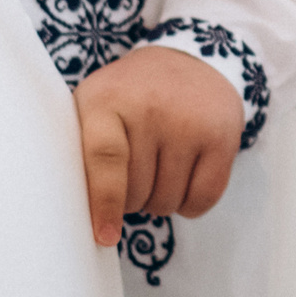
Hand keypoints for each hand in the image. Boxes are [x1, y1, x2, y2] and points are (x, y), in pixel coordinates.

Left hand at [74, 46, 244, 246]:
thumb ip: (81, 152)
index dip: (104, 204)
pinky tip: (184, 177)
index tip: (105, 236)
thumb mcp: (95, 106)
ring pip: (168, 201)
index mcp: (106, 99)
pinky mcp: (222, 136)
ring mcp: (190, 121)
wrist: (188, 60)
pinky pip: (202, 199)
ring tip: (159, 167)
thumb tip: (74, 216)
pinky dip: (190, 204)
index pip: (105, 159)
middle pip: (136, 192)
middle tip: (135, 170)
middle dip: (131, 198)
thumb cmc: (130, 97)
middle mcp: (151, 107)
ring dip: (159, 200)